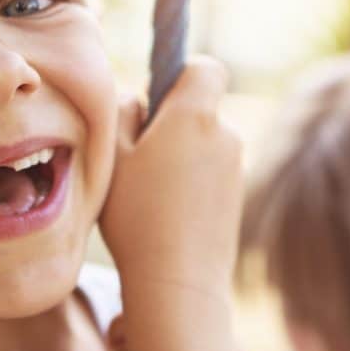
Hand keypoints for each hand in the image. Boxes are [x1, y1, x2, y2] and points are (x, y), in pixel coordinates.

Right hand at [97, 57, 241, 293]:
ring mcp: (236, 168)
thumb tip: (138, 100)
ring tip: (151, 193)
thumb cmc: (137, 218)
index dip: (182, 73)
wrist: (178, 282)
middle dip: (175, 121)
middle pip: (202, 108)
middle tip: (139, 155)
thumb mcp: (112, 158)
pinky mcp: (238, 197)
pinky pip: (212, 173)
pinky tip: (169, 213)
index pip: (206, 67)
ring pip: (206, 143)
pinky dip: (194, 182)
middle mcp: (225, 135)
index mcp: (195, 116)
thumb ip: (121, 114)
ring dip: (183, 154)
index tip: (156, 97)